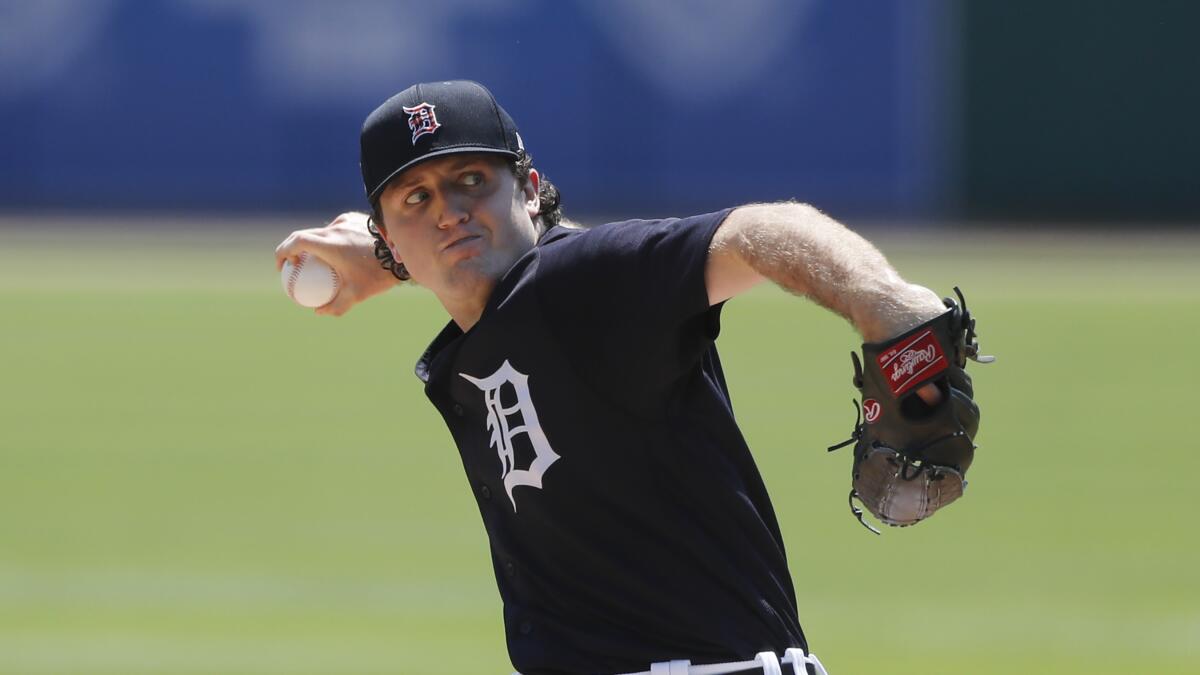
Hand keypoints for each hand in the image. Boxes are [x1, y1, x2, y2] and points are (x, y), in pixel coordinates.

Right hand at [274, 212, 399, 315]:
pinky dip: (331, 239)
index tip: (283, 266)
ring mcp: (344, 220)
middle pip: (304, 235)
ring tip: (315, 261)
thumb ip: (335, 305)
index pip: (295, 242)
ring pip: (321, 231)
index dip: (283, 252)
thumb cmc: (379, 274)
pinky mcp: (354, 218)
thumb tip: (318, 312)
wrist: (404, 252)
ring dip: (313, 244)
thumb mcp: (357, 294)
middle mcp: (334, 228)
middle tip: (293, 265)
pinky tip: (337, 252)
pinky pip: (336, 228)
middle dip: (293, 248)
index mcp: (329, 244)